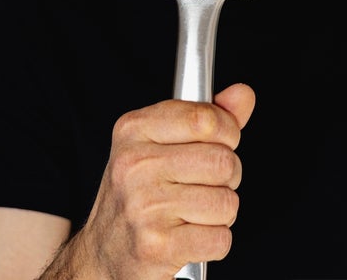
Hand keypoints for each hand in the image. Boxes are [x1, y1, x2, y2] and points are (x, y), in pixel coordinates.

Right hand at [44, 83, 255, 279]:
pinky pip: (220, 239)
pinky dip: (214, 241)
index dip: (228, 132)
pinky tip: (189, 236)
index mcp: (134, 130)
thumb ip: (208, 116)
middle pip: (222, 162)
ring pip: (226, 202)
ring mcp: (143, 207)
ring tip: (192, 212)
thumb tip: (243, 94)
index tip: (222, 142)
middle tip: (203, 185)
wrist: (103, 252)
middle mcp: (134, 165)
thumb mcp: (162, 143)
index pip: (205, 118)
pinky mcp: (156, 246)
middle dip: (226, 178)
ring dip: (220, 213)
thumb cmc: (139, 193)